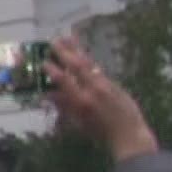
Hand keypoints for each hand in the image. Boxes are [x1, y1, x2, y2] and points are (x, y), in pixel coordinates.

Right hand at [46, 36, 157, 161]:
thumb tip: (47, 95)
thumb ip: (63, 106)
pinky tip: (81, 54)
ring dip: (77, 50)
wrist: (128, 133)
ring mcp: (105, 84)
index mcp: (82, 101)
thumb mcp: (77, 123)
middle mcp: (93, 89)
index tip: (43, 61)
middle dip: (65, 52)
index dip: (53, 70)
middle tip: (54, 41)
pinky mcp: (113, 83)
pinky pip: (97, 68)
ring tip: (67, 38)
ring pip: (89, 63)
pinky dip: (87, 60)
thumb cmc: (99, 133)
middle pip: (77, 66)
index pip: (64, 80)